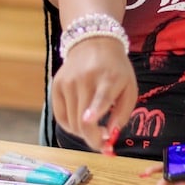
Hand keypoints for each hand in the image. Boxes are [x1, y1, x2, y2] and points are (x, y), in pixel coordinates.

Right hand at [50, 37, 137, 152]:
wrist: (93, 43)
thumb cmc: (116, 70)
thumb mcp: (129, 88)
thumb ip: (122, 114)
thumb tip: (110, 136)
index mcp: (109, 79)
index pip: (100, 97)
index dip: (94, 112)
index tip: (90, 121)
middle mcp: (85, 80)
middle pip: (83, 120)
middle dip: (93, 139)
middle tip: (103, 142)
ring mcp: (68, 82)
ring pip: (72, 123)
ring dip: (83, 133)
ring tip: (94, 127)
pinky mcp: (56, 86)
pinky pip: (60, 117)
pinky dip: (71, 126)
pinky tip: (80, 120)